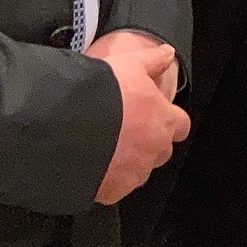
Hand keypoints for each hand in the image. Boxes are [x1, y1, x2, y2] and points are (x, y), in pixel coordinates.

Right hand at [86, 37, 188, 205]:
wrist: (65, 126)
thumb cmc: (101, 94)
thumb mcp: (129, 64)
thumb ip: (152, 60)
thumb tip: (168, 54)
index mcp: (163, 121)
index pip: (180, 125)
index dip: (169, 119)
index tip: (155, 114)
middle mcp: (153, 151)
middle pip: (161, 150)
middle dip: (149, 142)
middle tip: (126, 130)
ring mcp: (133, 174)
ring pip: (140, 170)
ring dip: (130, 161)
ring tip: (106, 147)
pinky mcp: (112, 191)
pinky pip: (116, 187)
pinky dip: (108, 178)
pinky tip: (93, 164)